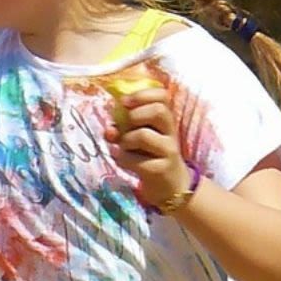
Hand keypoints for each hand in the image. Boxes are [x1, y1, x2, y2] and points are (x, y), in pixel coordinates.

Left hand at [103, 81, 194, 211]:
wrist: (170, 186)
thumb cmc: (151, 156)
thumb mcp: (140, 139)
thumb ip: (125, 129)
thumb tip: (109, 128)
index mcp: (165, 119)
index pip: (163, 96)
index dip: (142, 94)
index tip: (124, 102)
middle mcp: (171, 132)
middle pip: (158, 110)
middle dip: (135, 114)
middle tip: (125, 126)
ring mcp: (168, 150)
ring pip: (143, 135)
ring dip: (125, 140)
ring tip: (123, 148)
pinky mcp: (161, 169)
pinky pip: (135, 160)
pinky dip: (122, 159)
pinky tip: (122, 161)